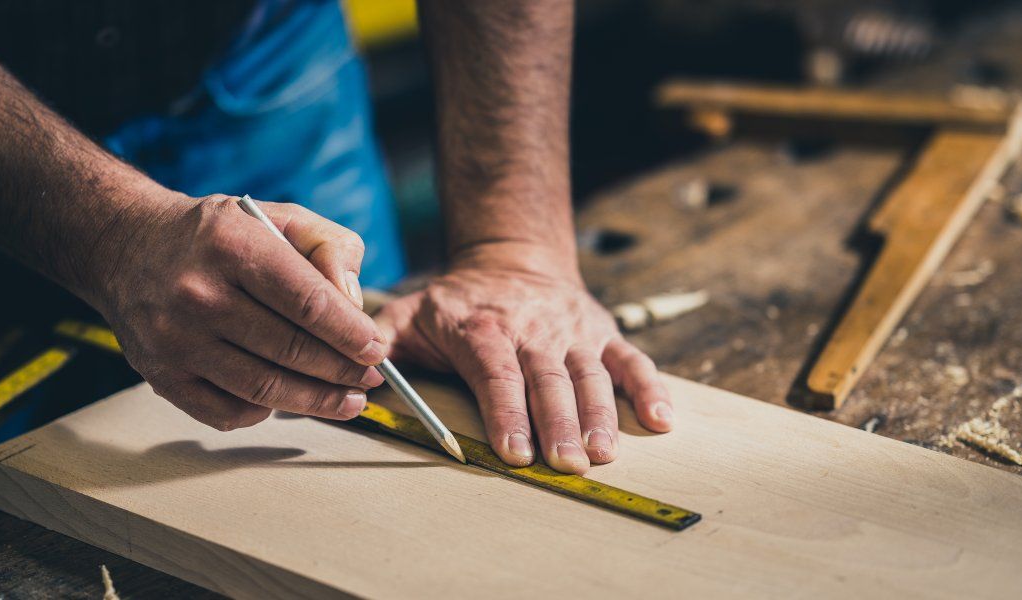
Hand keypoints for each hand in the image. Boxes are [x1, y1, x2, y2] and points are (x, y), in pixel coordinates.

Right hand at [90, 194, 389, 429]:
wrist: (127, 247)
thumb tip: (355, 303)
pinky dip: (266, 412)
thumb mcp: (278, 216)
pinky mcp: (161, 376)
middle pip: (290, 350)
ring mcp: (174, 340)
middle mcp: (197, 294)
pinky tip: (289, 400)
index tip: (377, 349)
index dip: (350, 334)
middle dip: (342, 370)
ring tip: (349, 400)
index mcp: (232, 245)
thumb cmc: (217, 235)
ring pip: (263, 388)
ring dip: (316, 401)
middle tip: (371, 378)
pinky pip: (227, 411)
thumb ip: (330, 248)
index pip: (307, 303)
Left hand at [376, 244, 671, 473]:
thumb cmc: (455, 301)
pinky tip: (661, 421)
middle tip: (566, 464)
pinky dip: (650, 389)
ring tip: (603, 453)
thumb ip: (381, 341)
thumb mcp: (408, 311)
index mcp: (483, 327)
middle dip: (558, 422)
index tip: (515, 451)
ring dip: (601, 415)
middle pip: (548, 379)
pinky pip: (632, 361)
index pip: (497, 373)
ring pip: (590, 374)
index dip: (507, 411)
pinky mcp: (603, 333)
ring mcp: (573, 331)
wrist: (512, 257)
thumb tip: (360, 372)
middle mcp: (533, 328)